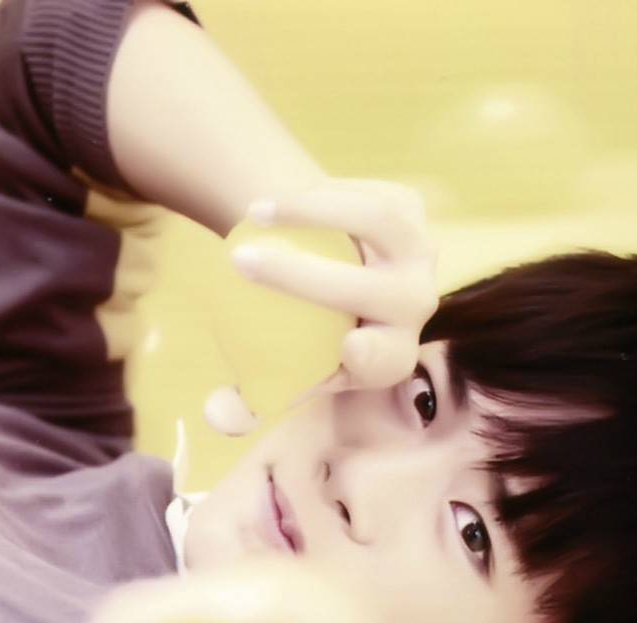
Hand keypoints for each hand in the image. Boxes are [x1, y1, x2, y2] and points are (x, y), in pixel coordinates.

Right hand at [231, 177, 438, 394]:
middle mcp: (415, 305)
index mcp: (390, 356)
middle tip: (241, 261)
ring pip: (378, 223)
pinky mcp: (407, 207)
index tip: (347, 345)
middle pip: (379, 293)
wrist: (315, 262)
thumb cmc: (288, 331)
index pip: (388, 359)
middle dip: (309, 278)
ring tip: (254, 213)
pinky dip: (318, 194)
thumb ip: (243, 403)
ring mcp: (417, 252)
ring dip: (315, 212)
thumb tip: (218, 415)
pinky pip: (364, 194)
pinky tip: (275, 201)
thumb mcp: (266, 372)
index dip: (375, 354)